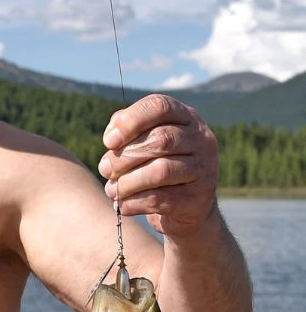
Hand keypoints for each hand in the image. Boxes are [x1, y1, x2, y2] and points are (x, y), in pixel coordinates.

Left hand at [98, 94, 219, 236]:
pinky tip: (122, 205)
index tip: (108, 142)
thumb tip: (112, 139)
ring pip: (161, 171)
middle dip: (124, 157)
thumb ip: (124, 132)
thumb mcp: (141, 141)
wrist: (183, 204)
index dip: (130, 121)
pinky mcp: (199, 198)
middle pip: (160, 140)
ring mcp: (205, 168)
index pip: (160, 106)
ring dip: (127, 183)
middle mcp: (201, 139)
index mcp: (184, 117)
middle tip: (106, 170)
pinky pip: (161, 199)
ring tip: (112, 190)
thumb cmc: (153, 163)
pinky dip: (134, 202)